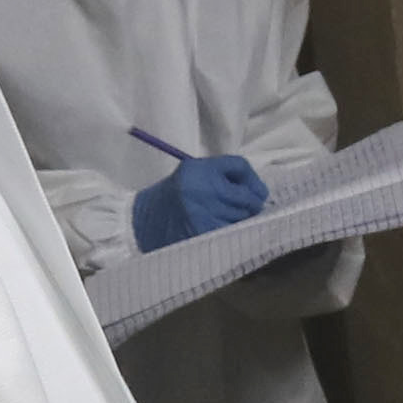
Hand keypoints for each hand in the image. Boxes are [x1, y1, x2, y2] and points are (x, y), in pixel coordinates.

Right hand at [132, 154, 271, 248]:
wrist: (142, 222)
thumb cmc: (175, 195)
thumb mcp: (194, 172)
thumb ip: (226, 173)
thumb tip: (261, 192)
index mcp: (198, 169)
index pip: (241, 166)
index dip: (254, 183)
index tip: (256, 193)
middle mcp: (202, 189)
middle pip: (247, 197)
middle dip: (249, 205)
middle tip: (238, 209)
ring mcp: (203, 214)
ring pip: (242, 218)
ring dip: (239, 221)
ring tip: (222, 219)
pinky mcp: (203, 235)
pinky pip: (232, 233)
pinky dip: (231, 233)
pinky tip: (219, 231)